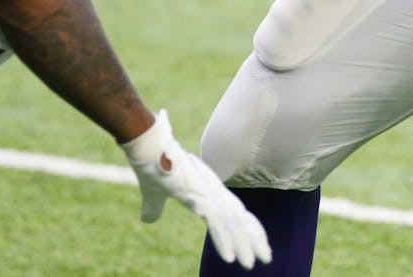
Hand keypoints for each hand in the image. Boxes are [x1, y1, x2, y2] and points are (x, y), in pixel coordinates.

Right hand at [122, 110, 271, 269]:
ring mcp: (208, 193)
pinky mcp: (199, 195)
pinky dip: (224, 240)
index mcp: (207, 191)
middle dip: (254, 239)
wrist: (147, 147)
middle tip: (266, 258)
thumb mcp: (153, 194)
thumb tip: (148, 220)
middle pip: (240, 218)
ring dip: (242, 245)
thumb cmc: (152, 165)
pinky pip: (216, 223)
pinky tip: (230, 258)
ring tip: (250, 264)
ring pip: (232, 223)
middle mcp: (213, 191)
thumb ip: (155, 208)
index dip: (247, 228)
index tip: (257, 244)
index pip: (234, 212)